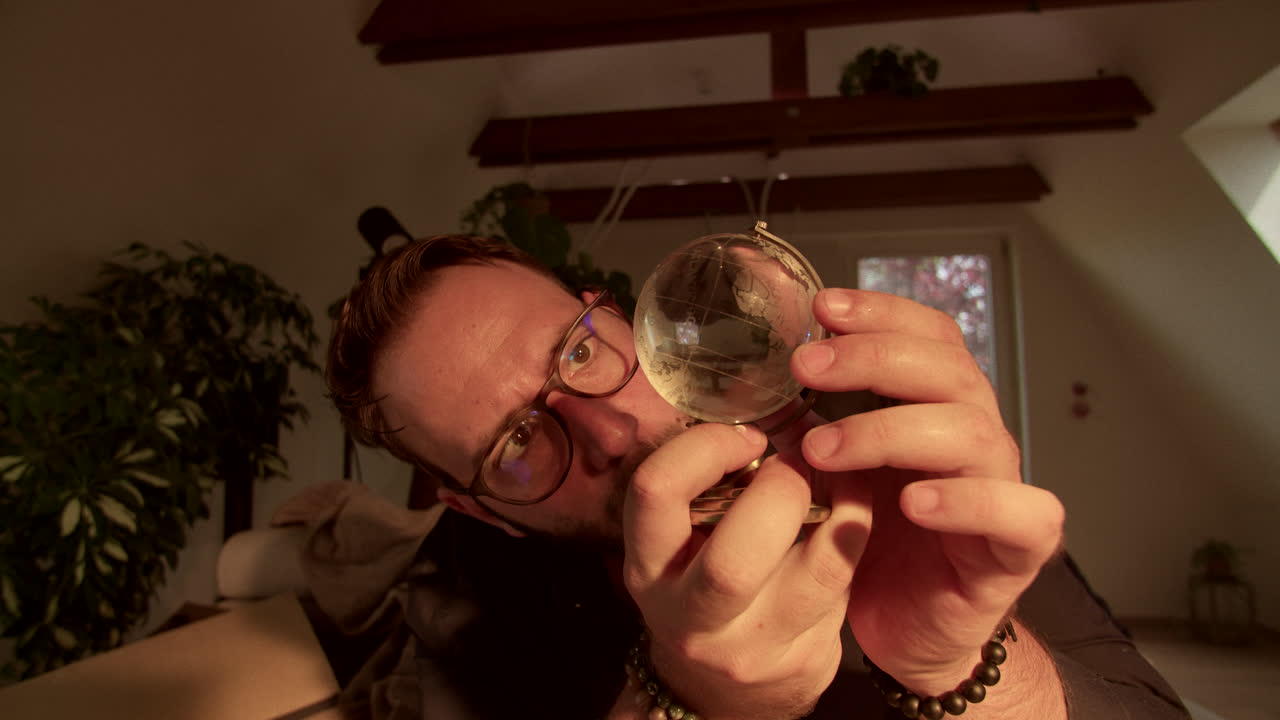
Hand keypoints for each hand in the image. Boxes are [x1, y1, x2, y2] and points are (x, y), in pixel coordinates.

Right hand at [622, 422, 868, 719]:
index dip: (707, 446)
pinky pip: (847, 585)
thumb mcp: (683, 538)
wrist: (721, 690)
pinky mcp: (804, 661)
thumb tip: (770, 399)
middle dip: (782, 489)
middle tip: (799, 462)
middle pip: (735, 558)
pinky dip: (856, 534)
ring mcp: (751, 649)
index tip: (744, 436)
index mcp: (648, 566)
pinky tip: (852, 510)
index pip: (657, 491)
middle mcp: (690, 617)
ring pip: (819, 570)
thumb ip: (710, 480)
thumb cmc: (701, 583)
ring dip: (842, 504)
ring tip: (840, 475)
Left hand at [785, 288, 1063, 694]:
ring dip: (891, 430)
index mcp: (936, 407)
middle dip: (873, 358)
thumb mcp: (835, 476)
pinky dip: (968, 500)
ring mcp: (1002, 486)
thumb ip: (814, 424)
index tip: (822, 306)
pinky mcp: (1017, 546)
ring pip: (972, 432)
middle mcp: (975, 436)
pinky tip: (914, 502)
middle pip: (948, 369)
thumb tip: (755, 380)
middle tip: (808, 366)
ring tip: (824, 448)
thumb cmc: (874, 545)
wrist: (912, 630)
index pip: (927, 336)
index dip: (881, 312)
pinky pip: (1019, 511)